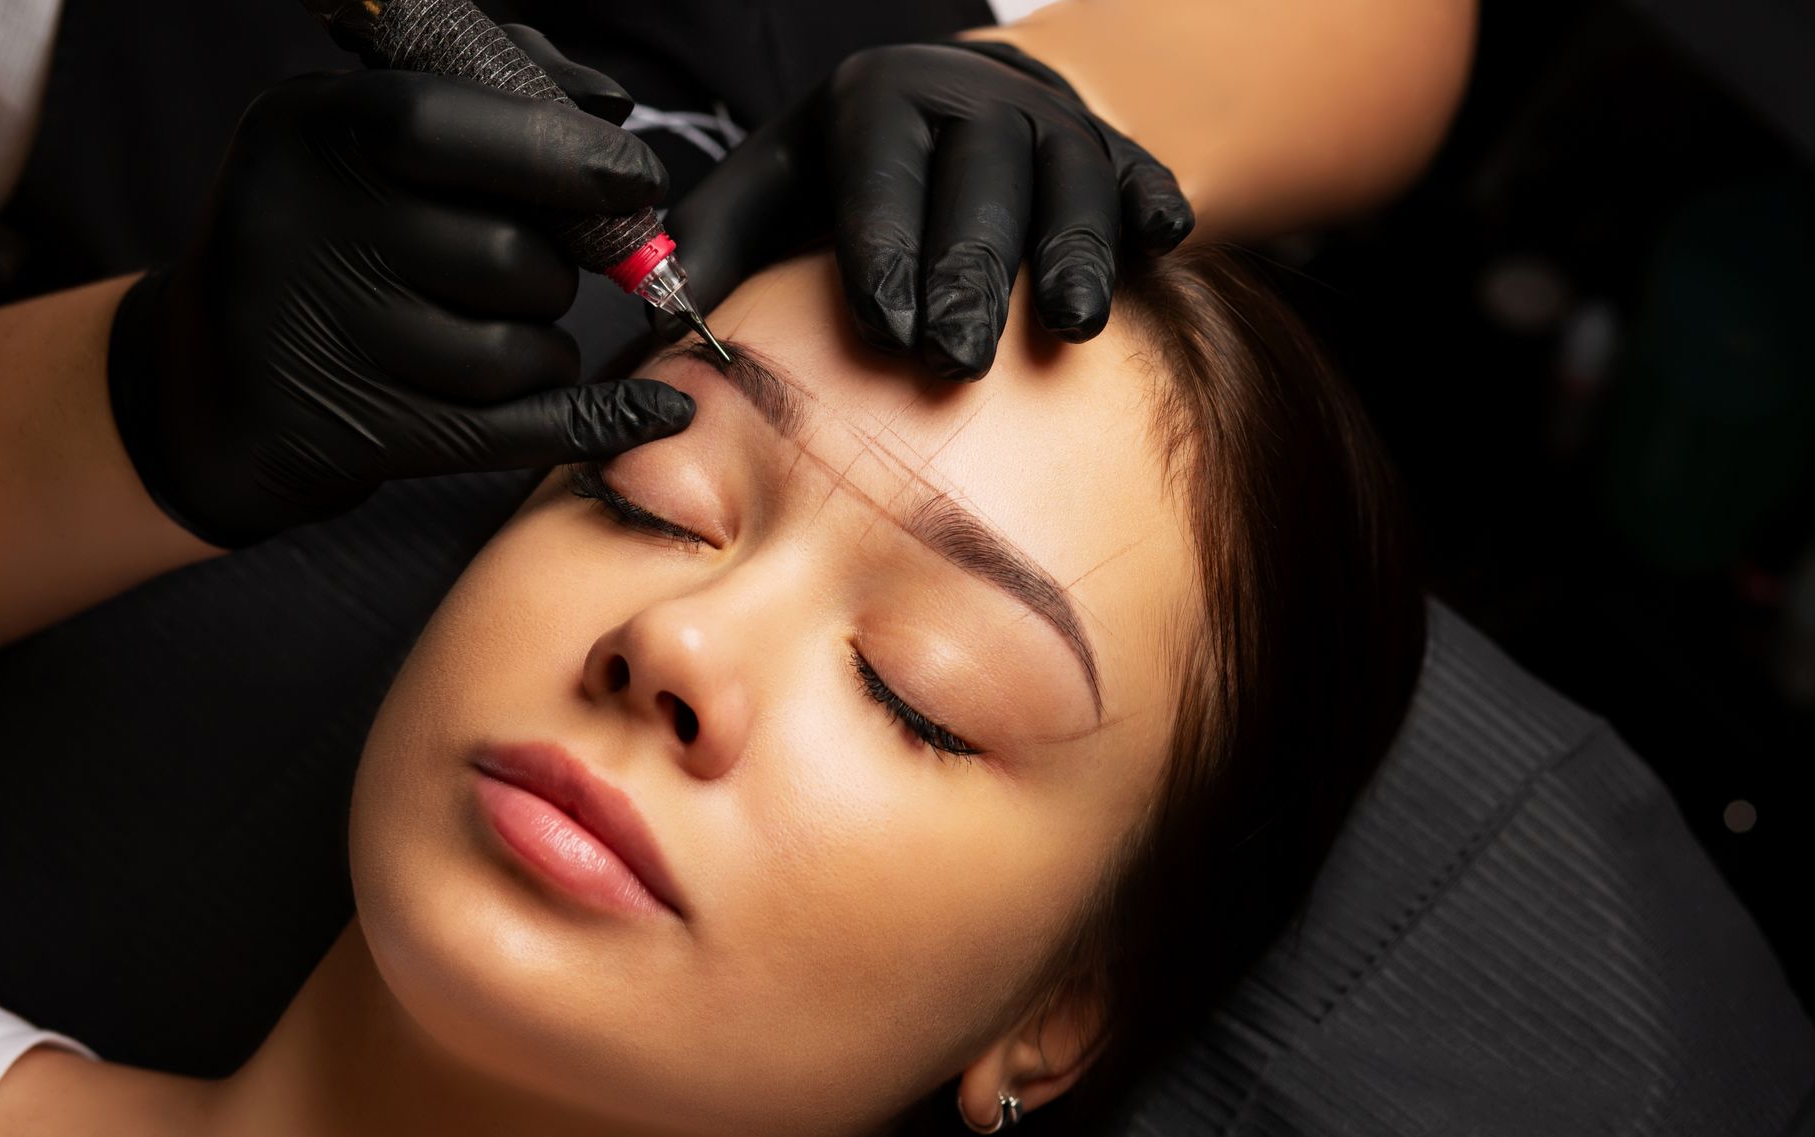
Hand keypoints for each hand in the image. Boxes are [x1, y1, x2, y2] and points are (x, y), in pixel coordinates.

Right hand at [108, 27, 693, 548]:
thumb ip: (495, 96)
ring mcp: (324, 339)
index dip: (572, 157)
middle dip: (555, 274)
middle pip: (513, 257)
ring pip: (520, 351)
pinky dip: (597, 422)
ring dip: (545, 350)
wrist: (207, 382)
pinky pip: (515, 432)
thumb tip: (614, 106)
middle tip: (524, 275)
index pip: (457, 128)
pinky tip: (653, 414)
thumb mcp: (372, 139)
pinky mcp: (354, 432)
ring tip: (498, 336)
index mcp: (314, 129)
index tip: (638, 181)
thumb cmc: (328, 237)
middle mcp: (304, 227)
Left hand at [661, 40, 1194, 380]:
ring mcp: (1055, 122)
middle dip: (969, 271)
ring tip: (1069, 325)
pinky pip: (1142, 175)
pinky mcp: (1118, 150)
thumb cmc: (852, 177)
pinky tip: (1165, 243)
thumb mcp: (772, 190)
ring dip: (1072, 249)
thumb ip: (714, 251)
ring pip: (1070, 177)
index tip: (883, 323)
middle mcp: (974, 98)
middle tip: (955, 359)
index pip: (881, 168)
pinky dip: (1152, 205)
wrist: (962, 108)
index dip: (883, 243)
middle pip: (978, 180)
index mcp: (878, 99)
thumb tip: (650, 329)